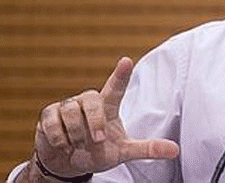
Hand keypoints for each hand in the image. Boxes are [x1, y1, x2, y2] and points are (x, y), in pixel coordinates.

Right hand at [33, 57, 179, 177]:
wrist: (68, 163)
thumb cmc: (98, 152)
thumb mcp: (123, 152)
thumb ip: (147, 149)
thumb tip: (175, 150)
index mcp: (108, 107)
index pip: (116, 87)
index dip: (121, 74)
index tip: (127, 60)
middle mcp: (88, 101)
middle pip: (92, 99)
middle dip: (94, 122)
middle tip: (96, 140)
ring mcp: (67, 106)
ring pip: (71, 112)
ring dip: (76, 135)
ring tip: (78, 145)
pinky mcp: (49, 114)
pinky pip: (53, 122)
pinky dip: (59, 139)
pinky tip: (63, 145)